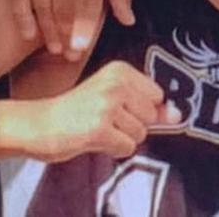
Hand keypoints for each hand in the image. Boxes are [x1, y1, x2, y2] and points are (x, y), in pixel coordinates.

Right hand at [0, 0, 135, 60]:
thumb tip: (127, 19)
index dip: (84, 25)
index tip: (80, 48)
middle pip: (64, 5)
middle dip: (67, 33)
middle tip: (71, 55)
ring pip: (43, 3)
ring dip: (48, 29)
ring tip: (56, 49)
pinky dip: (22, 15)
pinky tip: (29, 34)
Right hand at [27, 61, 179, 163]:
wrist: (40, 124)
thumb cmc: (78, 112)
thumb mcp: (115, 99)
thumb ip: (149, 107)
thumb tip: (178, 116)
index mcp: (120, 70)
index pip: (158, 95)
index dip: (141, 109)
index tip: (118, 107)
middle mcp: (115, 84)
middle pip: (152, 116)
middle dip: (133, 125)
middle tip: (105, 119)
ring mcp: (106, 106)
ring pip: (140, 134)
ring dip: (122, 138)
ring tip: (97, 128)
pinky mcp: (98, 129)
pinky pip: (127, 147)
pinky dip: (113, 149)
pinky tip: (94, 139)